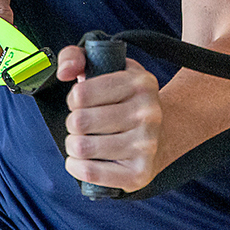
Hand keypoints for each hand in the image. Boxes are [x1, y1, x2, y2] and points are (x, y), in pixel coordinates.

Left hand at [53, 44, 163, 191]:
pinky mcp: (139, 173)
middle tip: (84, 124)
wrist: (164, 134)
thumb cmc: (125, 102)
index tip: (83, 102)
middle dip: (73, 124)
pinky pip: (90, 173)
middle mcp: (148, 113)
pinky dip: (76, 167)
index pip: (81, 94)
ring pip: (82, 148)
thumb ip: (76, 57)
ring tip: (85, 140)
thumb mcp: (107, 68)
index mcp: (141, 83)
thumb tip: (65, 72)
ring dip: (74, 145)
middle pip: (80, 122)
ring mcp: (146, 145)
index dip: (74, 99)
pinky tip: (84, 160)